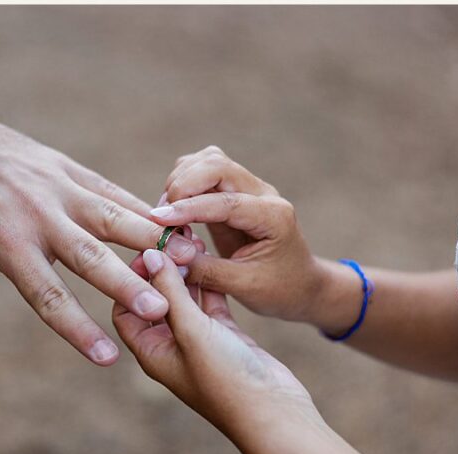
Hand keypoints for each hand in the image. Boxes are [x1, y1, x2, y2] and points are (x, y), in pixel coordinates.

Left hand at [0, 100, 199, 365]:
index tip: (107, 359)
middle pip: (91, 257)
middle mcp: (38, 216)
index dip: (78, 330)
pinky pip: (111, 191)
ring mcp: (57, 188)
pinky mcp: (68, 168)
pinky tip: (172, 225)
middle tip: (164, 309)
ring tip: (188, 260)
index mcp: (5, 244)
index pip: (47, 296)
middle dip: (127, 285)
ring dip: (151, 240)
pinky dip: (142, 208)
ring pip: (113, 217)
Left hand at [114, 249, 314, 431]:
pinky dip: (209, 283)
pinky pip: (210, 303)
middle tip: (169, 240)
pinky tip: (211, 256)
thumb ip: (171, 292)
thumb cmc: (226, 379)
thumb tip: (150, 255)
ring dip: (186, 273)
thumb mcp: (191, 331)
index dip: (131, 281)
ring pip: (185, 299)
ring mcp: (199, 342)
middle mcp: (171, 348)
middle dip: (160, 272)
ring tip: (189, 242)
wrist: (276, 412)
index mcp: (151, 353)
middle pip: (155, 301)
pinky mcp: (225, 337)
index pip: (125, 311)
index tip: (145, 253)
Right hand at [146, 146, 349, 329]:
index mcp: (274, 217)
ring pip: (207, 161)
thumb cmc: (278, 289)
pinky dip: (182, 184)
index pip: (226, 201)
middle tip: (161, 217)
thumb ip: (204, 270)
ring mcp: (248, 188)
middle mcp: (263, 194)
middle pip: (216, 164)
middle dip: (182, 185)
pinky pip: (202, 171)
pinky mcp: (233, 191)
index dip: (188, 208)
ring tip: (167, 215)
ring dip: (180, 181)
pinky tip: (175, 212)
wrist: (300, 285)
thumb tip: (162, 257)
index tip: (158, 219)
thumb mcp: (243, 287)